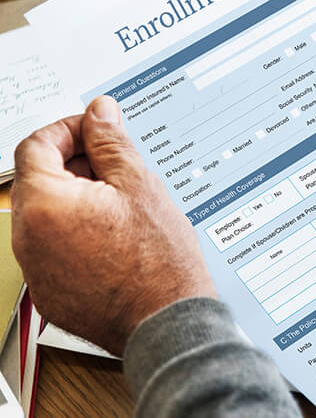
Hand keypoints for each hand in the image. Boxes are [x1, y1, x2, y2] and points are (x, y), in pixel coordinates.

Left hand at [11, 96, 215, 355]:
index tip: (96, 131)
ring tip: (123, 205)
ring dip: (78, 199)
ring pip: (47, 215)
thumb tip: (98, 113)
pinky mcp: (50, 291)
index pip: (35, 146)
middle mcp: (28, 238)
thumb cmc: (158, 260)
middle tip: (118, 167)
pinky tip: (116, 237)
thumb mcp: (140, 185)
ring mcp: (36, 269)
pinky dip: (78, 233)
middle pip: (38, 180)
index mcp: (45, 204)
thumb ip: (111, 143)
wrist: (166, 323)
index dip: (68, 129)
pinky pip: (54, 248)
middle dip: (75, 165)